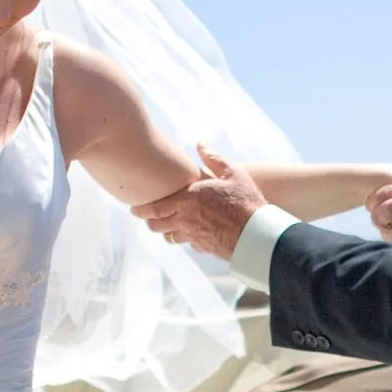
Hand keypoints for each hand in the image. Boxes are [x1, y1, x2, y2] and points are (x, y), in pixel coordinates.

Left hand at [133, 146, 266, 260]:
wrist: (258, 235)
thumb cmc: (247, 202)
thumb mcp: (233, 174)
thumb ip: (214, 159)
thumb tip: (200, 144)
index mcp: (188, 200)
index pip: (153, 208)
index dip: (140, 209)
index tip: (133, 208)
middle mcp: (185, 220)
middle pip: (156, 225)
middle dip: (149, 221)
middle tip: (147, 216)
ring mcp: (193, 236)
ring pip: (170, 237)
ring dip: (166, 231)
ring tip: (167, 224)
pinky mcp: (204, 248)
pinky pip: (189, 243)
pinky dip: (187, 238)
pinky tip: (193, 232)